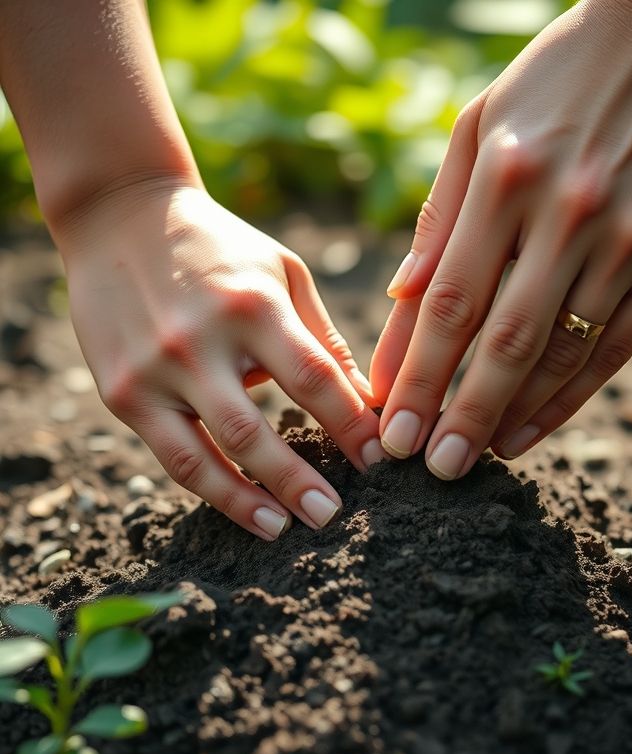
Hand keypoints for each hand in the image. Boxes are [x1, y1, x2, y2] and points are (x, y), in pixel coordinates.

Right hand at [58, 181, 384, 539]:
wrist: (121, 217)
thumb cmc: (220, 248)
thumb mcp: (282, 272)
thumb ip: (321, 337)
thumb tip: (366, 400)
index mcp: (251, 306)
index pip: (314, 378)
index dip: (351, 425)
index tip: (380, 458)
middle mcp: (199, 342)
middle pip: (257, 431)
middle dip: (300, 481)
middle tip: (334, 514)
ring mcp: (153, 372)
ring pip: (205, 457)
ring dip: (249, 501)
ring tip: (286, 528)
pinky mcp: (120, 392)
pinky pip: (170, 454)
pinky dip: (208, 487)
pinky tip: (240, 506)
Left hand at [370, 0, 631, 478]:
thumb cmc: (561, 77)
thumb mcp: (482, 122)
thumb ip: (441, 214)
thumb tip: (403, 295)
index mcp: (507, 177)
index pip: (448, 299)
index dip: (415, 370)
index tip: (388, 422)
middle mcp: (569, 214)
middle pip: (501, 341)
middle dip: (457, 413)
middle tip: (427, 468)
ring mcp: (630, 242)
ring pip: (559, 354)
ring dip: (510, 415)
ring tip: (472, 455)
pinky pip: (614, 348)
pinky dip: (569, 397)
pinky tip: (531, 429)